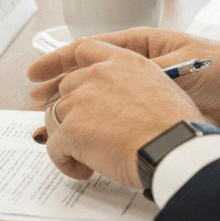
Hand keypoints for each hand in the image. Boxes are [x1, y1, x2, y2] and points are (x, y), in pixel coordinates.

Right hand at [28, 29, 219, 126]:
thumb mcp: (178, 66)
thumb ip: (144, 74)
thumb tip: (111, 88)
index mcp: (140, 45)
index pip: (87, 49)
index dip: (57, 60)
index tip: (34, 74)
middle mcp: (136, 64)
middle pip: (86, 73)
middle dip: (57, 87)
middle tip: (33, 103)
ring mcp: (142, 86)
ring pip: (96, 95)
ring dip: (71, 107)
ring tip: (48, 123)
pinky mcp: (151, 106)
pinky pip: (113, 113)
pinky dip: (94, 123)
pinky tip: (81, 137)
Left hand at [32, 42, 203, 184]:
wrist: (174, 148)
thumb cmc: (177, 127)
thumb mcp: (161, 87)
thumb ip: (133, 85)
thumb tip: (124, 102)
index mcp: (123, 60)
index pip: (83, 50)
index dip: (60, 63)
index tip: (42, 76)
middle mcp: (98, 73)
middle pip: (66, 88)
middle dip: (71, 112)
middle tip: (86, 136)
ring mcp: (81, 100)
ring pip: (55, 117)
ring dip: (68, 138)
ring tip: (91, 158)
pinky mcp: (72, 129)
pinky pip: (55, 147)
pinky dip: (65, 161)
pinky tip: (83, 170)